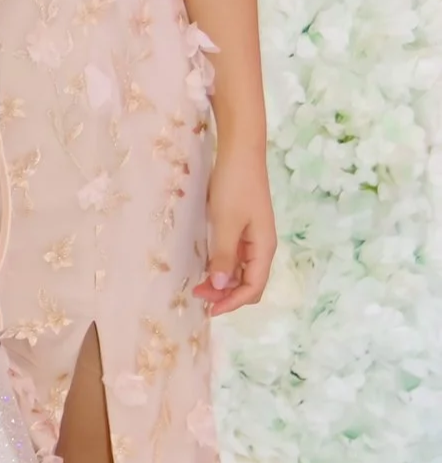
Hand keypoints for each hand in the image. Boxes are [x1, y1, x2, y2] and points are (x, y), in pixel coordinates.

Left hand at [195, 146, 275, 314]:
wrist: (240, 153)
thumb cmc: (234, 187)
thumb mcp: (225, 223)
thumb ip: (224, 256)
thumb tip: (222, 287)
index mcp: (264, 248)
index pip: (253, 287)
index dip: (233, 302)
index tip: (209, 309)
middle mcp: (263, 246)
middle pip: (250, 283)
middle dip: (228, 295)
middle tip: (199, 295)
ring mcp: (254, 237)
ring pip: (243, 271)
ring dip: (224, 282)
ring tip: (200, 285)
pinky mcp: (244, 227)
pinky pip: (237, 257)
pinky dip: (224, 267)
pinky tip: (208, 267)